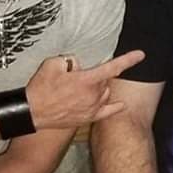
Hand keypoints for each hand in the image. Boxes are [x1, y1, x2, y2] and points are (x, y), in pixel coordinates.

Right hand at [24, 50, 145, 130]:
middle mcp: (94, 94)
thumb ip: (70, 60)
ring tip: (79, 90)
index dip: (128, 60)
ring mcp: (92, 107)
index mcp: (87, 80)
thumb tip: (78, 65)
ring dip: (99, 89)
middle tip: (77, 77)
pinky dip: (115, 107)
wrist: (32, 112)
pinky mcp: (88, 118)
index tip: (141, 54)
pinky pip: (107, 112)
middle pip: (105, 80)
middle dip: (95, 75)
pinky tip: (122, 105)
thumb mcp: (52, 64)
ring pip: (105, 93)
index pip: (112, 67)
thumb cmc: (41, 88)